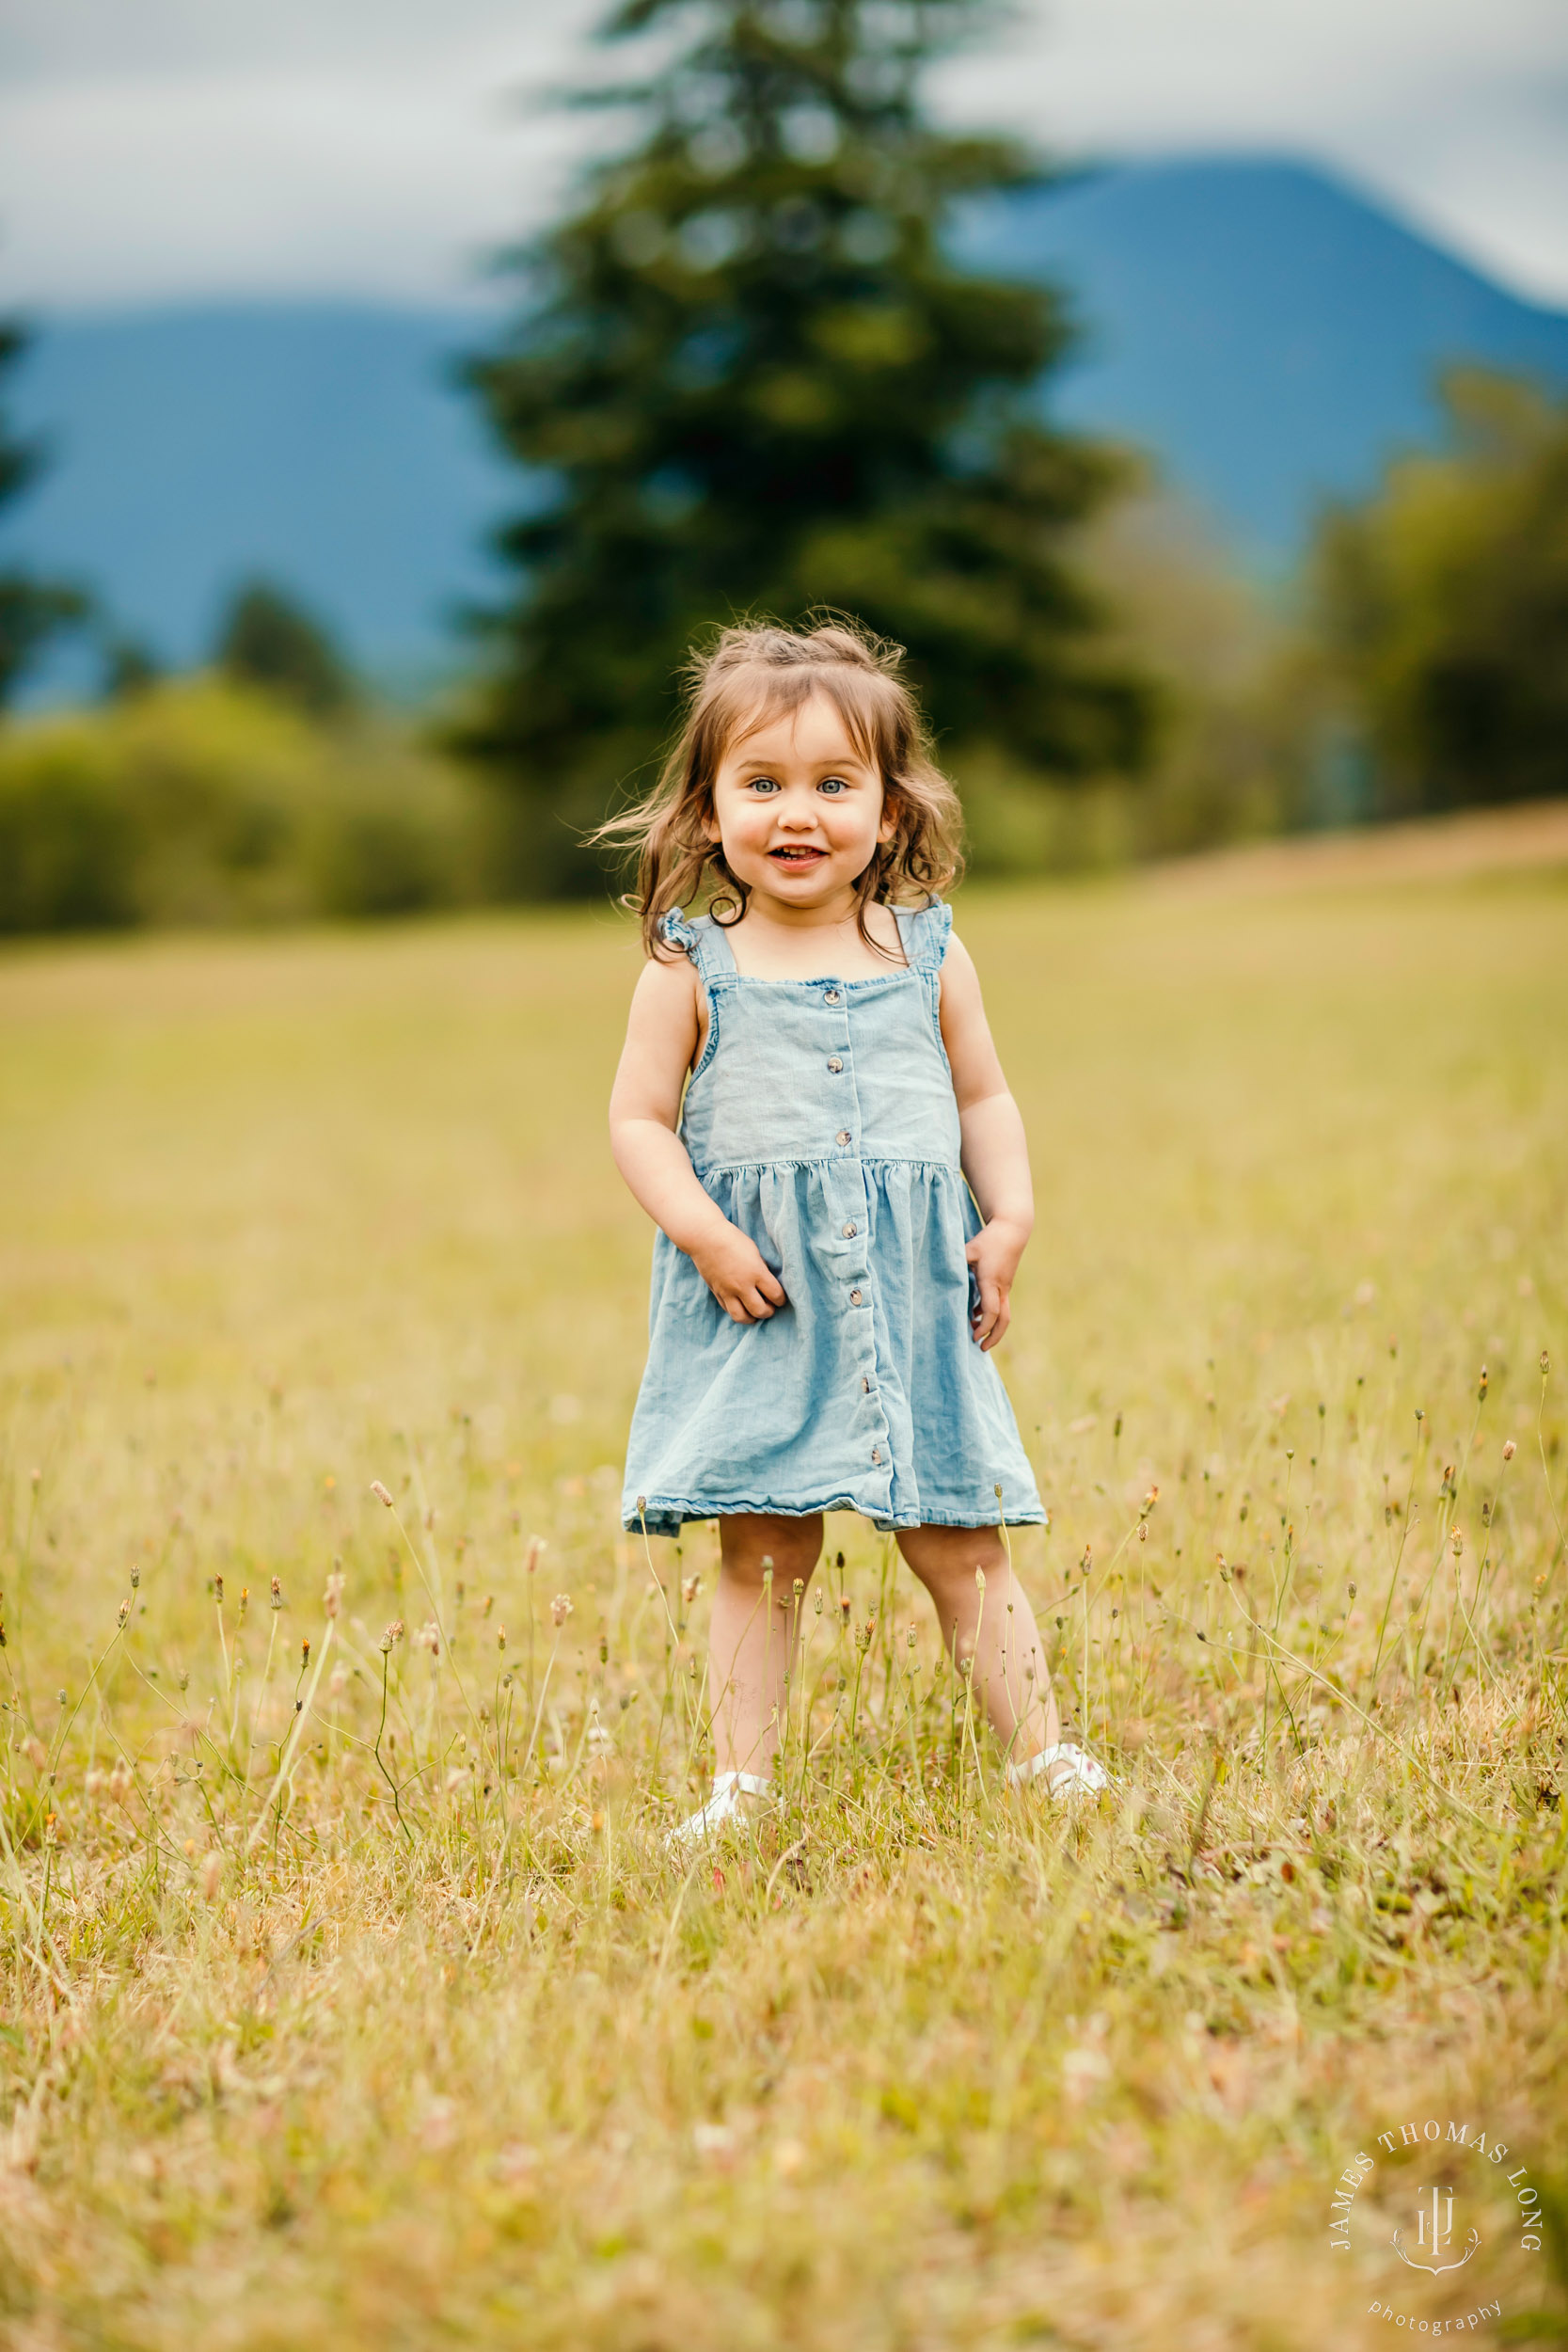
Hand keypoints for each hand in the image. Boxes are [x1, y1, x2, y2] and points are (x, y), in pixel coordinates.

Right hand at [691, 1222, 787, 1323]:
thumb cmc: (733, 1239)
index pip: (775, 1294)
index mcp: (756, 1272)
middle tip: (770, 1307)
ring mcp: (727, 1291)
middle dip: (769, 1312)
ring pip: (741, 1317)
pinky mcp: (716, 1292)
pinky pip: (728, 1310)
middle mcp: (742, 1285)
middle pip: (760, 1311)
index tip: (781, 1299)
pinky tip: (741, 1305)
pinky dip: (737, 1311)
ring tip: (755, 1311)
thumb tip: (767, 1284)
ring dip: (752, 1318)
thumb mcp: (754, 1252)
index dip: (781, 1299)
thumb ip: (762, 1270)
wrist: (705, 1237)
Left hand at [965, 1217, 1027, 1350]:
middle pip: (1004, 1320)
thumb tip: (937, 1271)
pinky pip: (999, 1305)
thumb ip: (955, 1262)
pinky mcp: (1005, 1284)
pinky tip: (974, 1314)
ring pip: (1003, 1314)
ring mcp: (1005, 1287)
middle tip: (981, 1349)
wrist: (1013, 1230)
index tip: (973, 1337)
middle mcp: (1001, 1288)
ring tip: (973, 1332)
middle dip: (994, 1337)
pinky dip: (988, 1313)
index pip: (991, 1311)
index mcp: (991, 1281)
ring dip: (990, 1326)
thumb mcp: (969, 1249)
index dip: (984, 1326)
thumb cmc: (989, 1239)